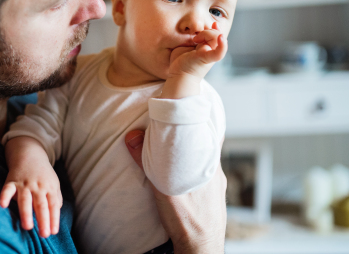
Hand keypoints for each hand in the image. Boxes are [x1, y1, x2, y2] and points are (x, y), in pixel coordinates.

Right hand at [0, 137, 62, 237]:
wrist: (29, 153)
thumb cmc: (42, 173)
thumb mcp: (53, 183)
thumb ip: (56, 197)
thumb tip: (56, 212)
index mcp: (49, 188)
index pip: (53, 205)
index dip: (54, 219)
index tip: (53, 232)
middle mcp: (37, 186)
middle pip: (41, 205)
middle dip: (43, 220)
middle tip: (44, 234)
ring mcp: (24, 184)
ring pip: (25, 200)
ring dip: (26, 213)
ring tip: (27, 227)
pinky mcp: (12, 181)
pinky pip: (7, 189)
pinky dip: (4, 196)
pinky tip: (3, 205)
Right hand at [125, 130, 226, 253]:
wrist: (202, 250)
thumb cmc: (187, 223)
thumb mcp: (164, 190)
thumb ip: (147, 162)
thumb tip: (132, 137)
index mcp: (208, 165)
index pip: (207, 133)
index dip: (196, 119)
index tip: (185, 109)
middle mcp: (215, 173)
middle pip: (203, 145)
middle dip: (189, 135)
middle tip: (174, 126)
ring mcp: (216, 185)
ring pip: (202, 161)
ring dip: (191, 154)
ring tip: (175, 149)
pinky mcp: (213, 197)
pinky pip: (203, 174)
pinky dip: (193, 168)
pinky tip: (182, 174)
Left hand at [168, 22, 227, 79]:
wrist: (179, 77)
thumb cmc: (181, 62)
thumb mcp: (186, 46)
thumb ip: (192, 39)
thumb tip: (193, 30)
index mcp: (207, 48)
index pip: (216, 34)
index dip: (216, 28)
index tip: (213, 24)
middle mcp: (211, 50)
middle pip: (217, 34)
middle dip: (208, 31)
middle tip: (195, 37)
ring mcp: (210, 54)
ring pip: (216, 37)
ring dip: (207, 33)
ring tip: (195, 39)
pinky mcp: (206, 58)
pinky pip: (219, 52)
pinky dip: (222, 45)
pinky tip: (221, 38)